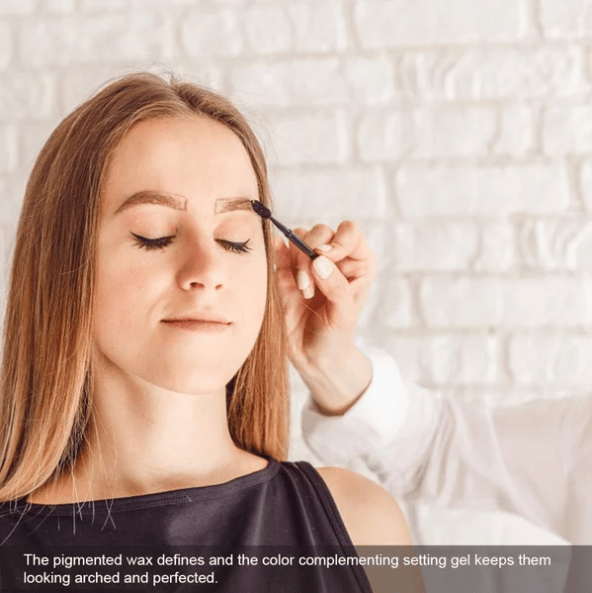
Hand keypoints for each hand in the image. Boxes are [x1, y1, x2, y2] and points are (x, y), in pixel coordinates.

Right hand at [274, 220, 375, 414]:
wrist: (312, 355)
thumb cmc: (336, 335)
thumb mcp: (343, 315)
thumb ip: (336, 287)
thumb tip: (318, 260)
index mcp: (358, 263)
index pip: (350, 233)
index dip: (337, 240)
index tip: (323, 257)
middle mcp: (335, 258)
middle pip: (321, 233)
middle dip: (310, 254)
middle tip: (308, 285)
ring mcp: (309, 262)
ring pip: (298, 238)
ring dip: (296, 261)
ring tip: (302, 291)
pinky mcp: (286, 270)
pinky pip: (279, 250)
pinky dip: (278, 254)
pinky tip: (282, 270)